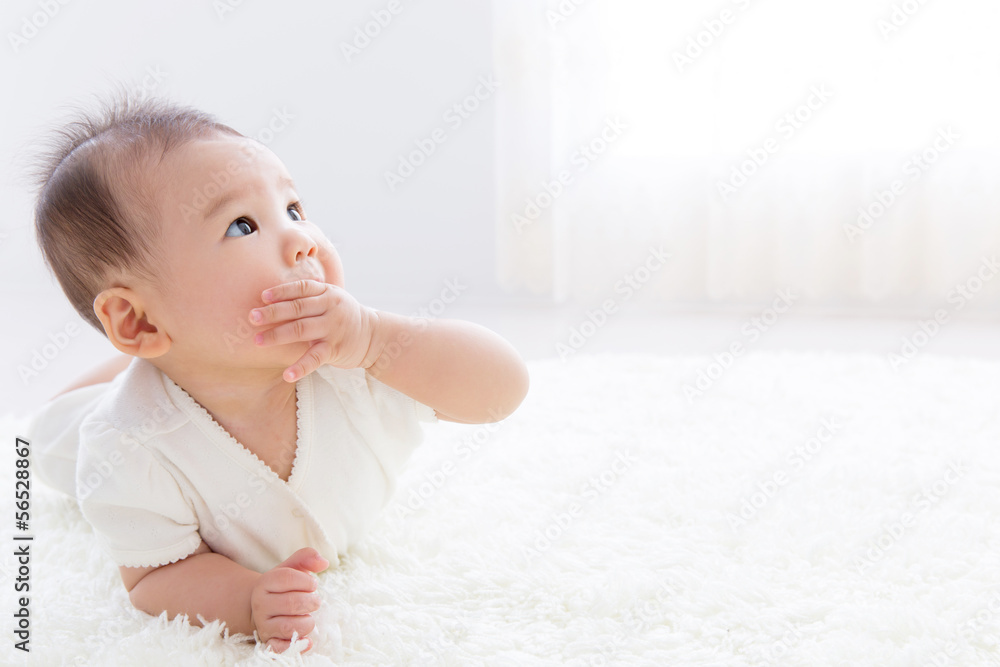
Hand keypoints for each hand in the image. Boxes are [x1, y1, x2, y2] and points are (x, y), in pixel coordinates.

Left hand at [250, 280, 379, 381]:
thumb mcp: (331, 299)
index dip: (281, 292)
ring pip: (302, 330)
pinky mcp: (336, 349)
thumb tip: (271, 299)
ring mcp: (333, 328)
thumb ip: (308, 297)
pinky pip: (315, 358)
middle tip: (251, 317)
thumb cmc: (343, 316)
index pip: (301, 289)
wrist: (375, 335)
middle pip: (297, 308)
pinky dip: (301, 367)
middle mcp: (330, 308)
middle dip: (272, 313)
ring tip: (258, 341)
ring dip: (278, 336)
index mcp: (327, 293)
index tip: (262, 297)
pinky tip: (287, 374)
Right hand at [250, 547, 328, 652]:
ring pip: (289, 627)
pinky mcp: (269, 642)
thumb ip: (306, 558)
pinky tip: (308, 640)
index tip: (313, 584)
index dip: (307, 581)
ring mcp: (264, 625)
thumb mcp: (291, 568)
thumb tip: (324, 562)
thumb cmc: (283, 587)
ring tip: (308, 616)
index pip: (287, 578)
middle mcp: (260, 604)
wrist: (263, 608)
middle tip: (315, 601)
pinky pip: (281, 648)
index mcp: (265, 583)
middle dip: (311, 602)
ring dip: (307, 622)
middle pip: (292, 603)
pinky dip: (297, 645)